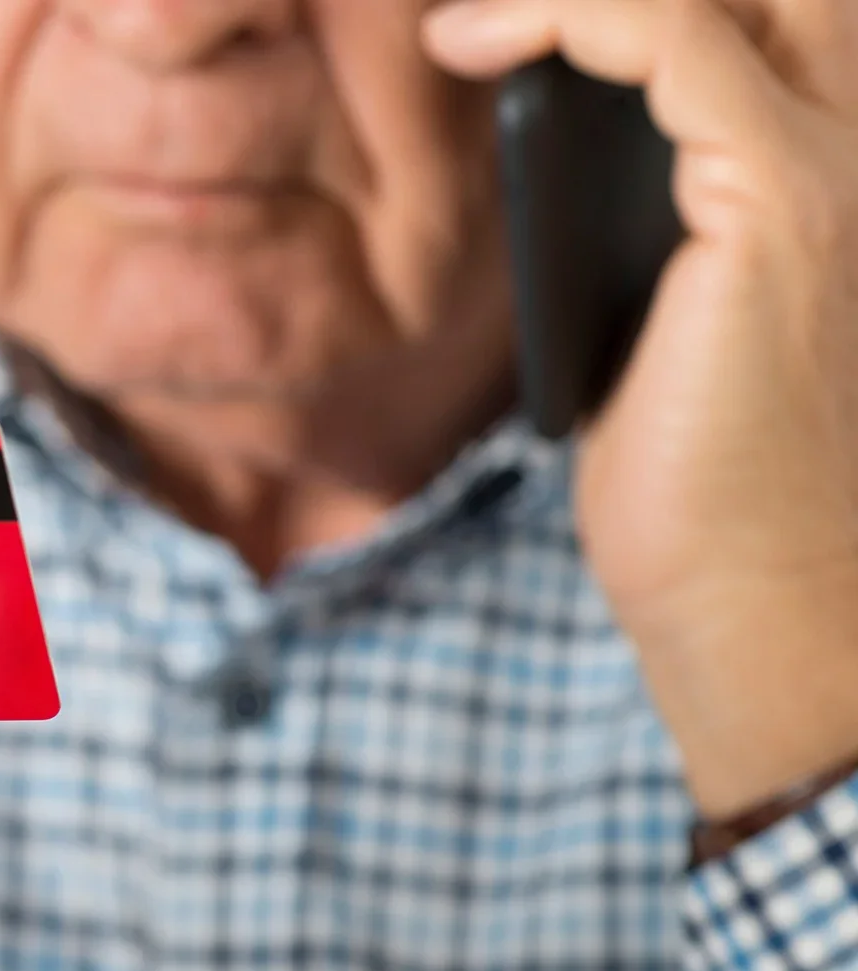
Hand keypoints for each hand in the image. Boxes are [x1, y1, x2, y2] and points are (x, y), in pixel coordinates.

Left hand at [423, 0, 857, 814]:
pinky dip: (569, 16)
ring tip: (464, 24)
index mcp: (823, 174)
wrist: (752, 600)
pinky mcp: (775, 203)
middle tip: (498, 11)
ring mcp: (831, 167)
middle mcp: (854, 147)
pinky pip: (668, 38)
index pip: (770, 13)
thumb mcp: (649, 321)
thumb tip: (547, 152)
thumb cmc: (698, 488)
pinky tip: (475, 43)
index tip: (497, 21)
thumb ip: (631, 223)